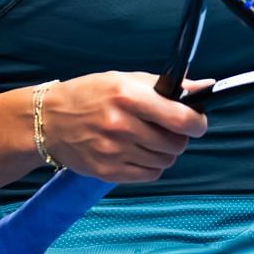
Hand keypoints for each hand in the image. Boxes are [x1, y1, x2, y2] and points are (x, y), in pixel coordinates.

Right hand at [39, 71, 208, 183]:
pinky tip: (137, 152)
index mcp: (127, 96)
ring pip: (165, 161)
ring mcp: (114, 152)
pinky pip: (149, 175)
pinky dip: (151, 165)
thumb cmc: (89, 95)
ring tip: (148, 139)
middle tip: (166, 128)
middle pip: (175, 144)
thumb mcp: (125, 79)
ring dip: (164, 152)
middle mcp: (121, 126)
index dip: (197, 122)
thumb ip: (166, 86)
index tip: (197, 121)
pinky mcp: (108, 172)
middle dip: (179, 137)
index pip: (180, 119)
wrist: (48, 121)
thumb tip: (204, 87)